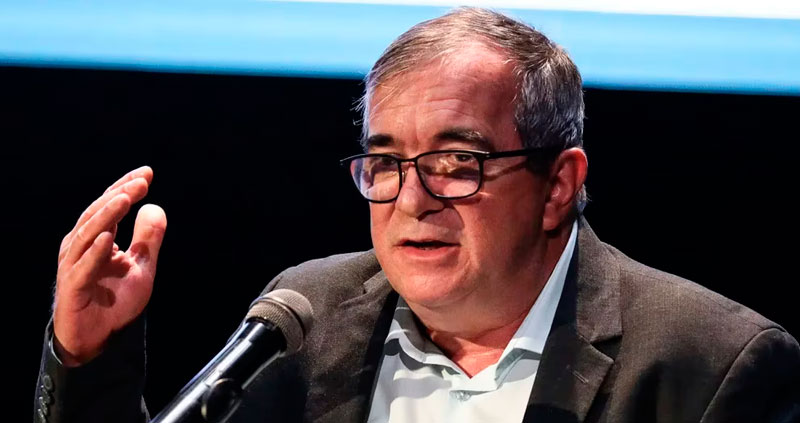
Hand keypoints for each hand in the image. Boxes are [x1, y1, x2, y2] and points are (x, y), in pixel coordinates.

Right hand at [53, 166, 166, 366]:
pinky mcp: (72, 287)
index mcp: (95, 237)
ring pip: (88, 234)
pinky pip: (83, 267)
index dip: (126, 187)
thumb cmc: (115, 301)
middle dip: (120, 194)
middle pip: (98, 213)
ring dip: (108, 215)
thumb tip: (155, 206)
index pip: (109, 205)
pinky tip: (109, 238)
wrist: (98, 338)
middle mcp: (80, 246)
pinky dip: (96, 252)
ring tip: (125, 198)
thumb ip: (148, 239)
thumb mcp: (141, 266)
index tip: (147, 173)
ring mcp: (73, 265)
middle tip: (141, 181)